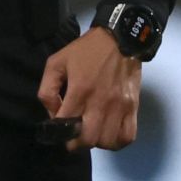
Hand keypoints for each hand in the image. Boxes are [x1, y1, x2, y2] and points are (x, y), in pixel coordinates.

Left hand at [38, 27, 140, 152]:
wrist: (121, 38)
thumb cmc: (87, 50)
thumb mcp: (57, 62)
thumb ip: (47, 89)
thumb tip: (53, 113)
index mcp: (80, 90)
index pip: (66, 126)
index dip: (59, 132)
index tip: (60, 128)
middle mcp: (101, 102)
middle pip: (88, 140)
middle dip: (77, 142)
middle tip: (75, 134)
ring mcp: (119, 106)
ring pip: (107, 141)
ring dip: (97, 142)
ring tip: (93, 131)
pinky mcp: (133, 107)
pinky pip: (127, 136)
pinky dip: (117, 140)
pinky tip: (110, 132)